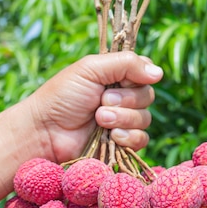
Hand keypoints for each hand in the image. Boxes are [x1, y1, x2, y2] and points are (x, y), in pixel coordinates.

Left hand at [25, 51, 162, 162]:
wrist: (46, 132)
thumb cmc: (62, 96)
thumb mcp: (91, 69)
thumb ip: (126, 64)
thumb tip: (159, 72)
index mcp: (116, 76)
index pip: (146, 71)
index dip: (139, 76)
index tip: (122, 80)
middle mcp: (123, 97)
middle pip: (148, 96)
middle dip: (125, 100)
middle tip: (101, 101)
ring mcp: (123, 121)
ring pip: (145, 118)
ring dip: (122, 118)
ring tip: (99, 119)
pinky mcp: (122, 144)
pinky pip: (142, 139)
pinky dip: (128, 137)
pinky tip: (111, 137)